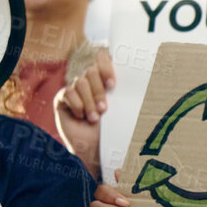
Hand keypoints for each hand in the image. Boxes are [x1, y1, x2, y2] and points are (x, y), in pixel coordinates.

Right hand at [54, 51, 114, 177]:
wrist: (94, 148)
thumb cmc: (112, 129)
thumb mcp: (121, 108)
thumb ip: (124, 92)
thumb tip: (145, 77)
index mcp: (104, 79)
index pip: (102, 58)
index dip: (106, 66)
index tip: (112, 84)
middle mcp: (89, 81)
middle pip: (91, 71)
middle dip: (99, 91)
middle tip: (104, 109)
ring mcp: (74, 89)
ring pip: (80, 82)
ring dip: (89, 102)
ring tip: (94, 118)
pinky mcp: (62, 98)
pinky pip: (68, 92)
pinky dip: (77, 105)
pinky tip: (81, 117)